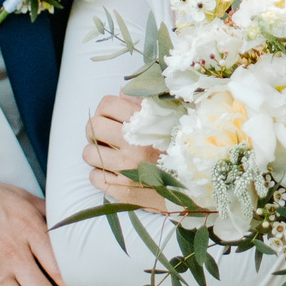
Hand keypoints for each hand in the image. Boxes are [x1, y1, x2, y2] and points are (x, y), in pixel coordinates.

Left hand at [83, 94, 175, 211]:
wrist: (196, 187)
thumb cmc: (182, 150)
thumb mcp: (170, 120)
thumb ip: (145, 104)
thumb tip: (122, 93)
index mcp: (146, 125)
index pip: (106, 104)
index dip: (106, 109)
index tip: (111, 117)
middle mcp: (134, 146)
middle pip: (92, 127)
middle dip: (96, 130)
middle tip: (106, 136)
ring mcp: (127, 171)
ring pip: (89, 153)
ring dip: (98, 153)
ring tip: (112, 155)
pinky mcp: (123, 192)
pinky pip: (95, 177)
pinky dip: (102, 174)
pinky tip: (116, 172)